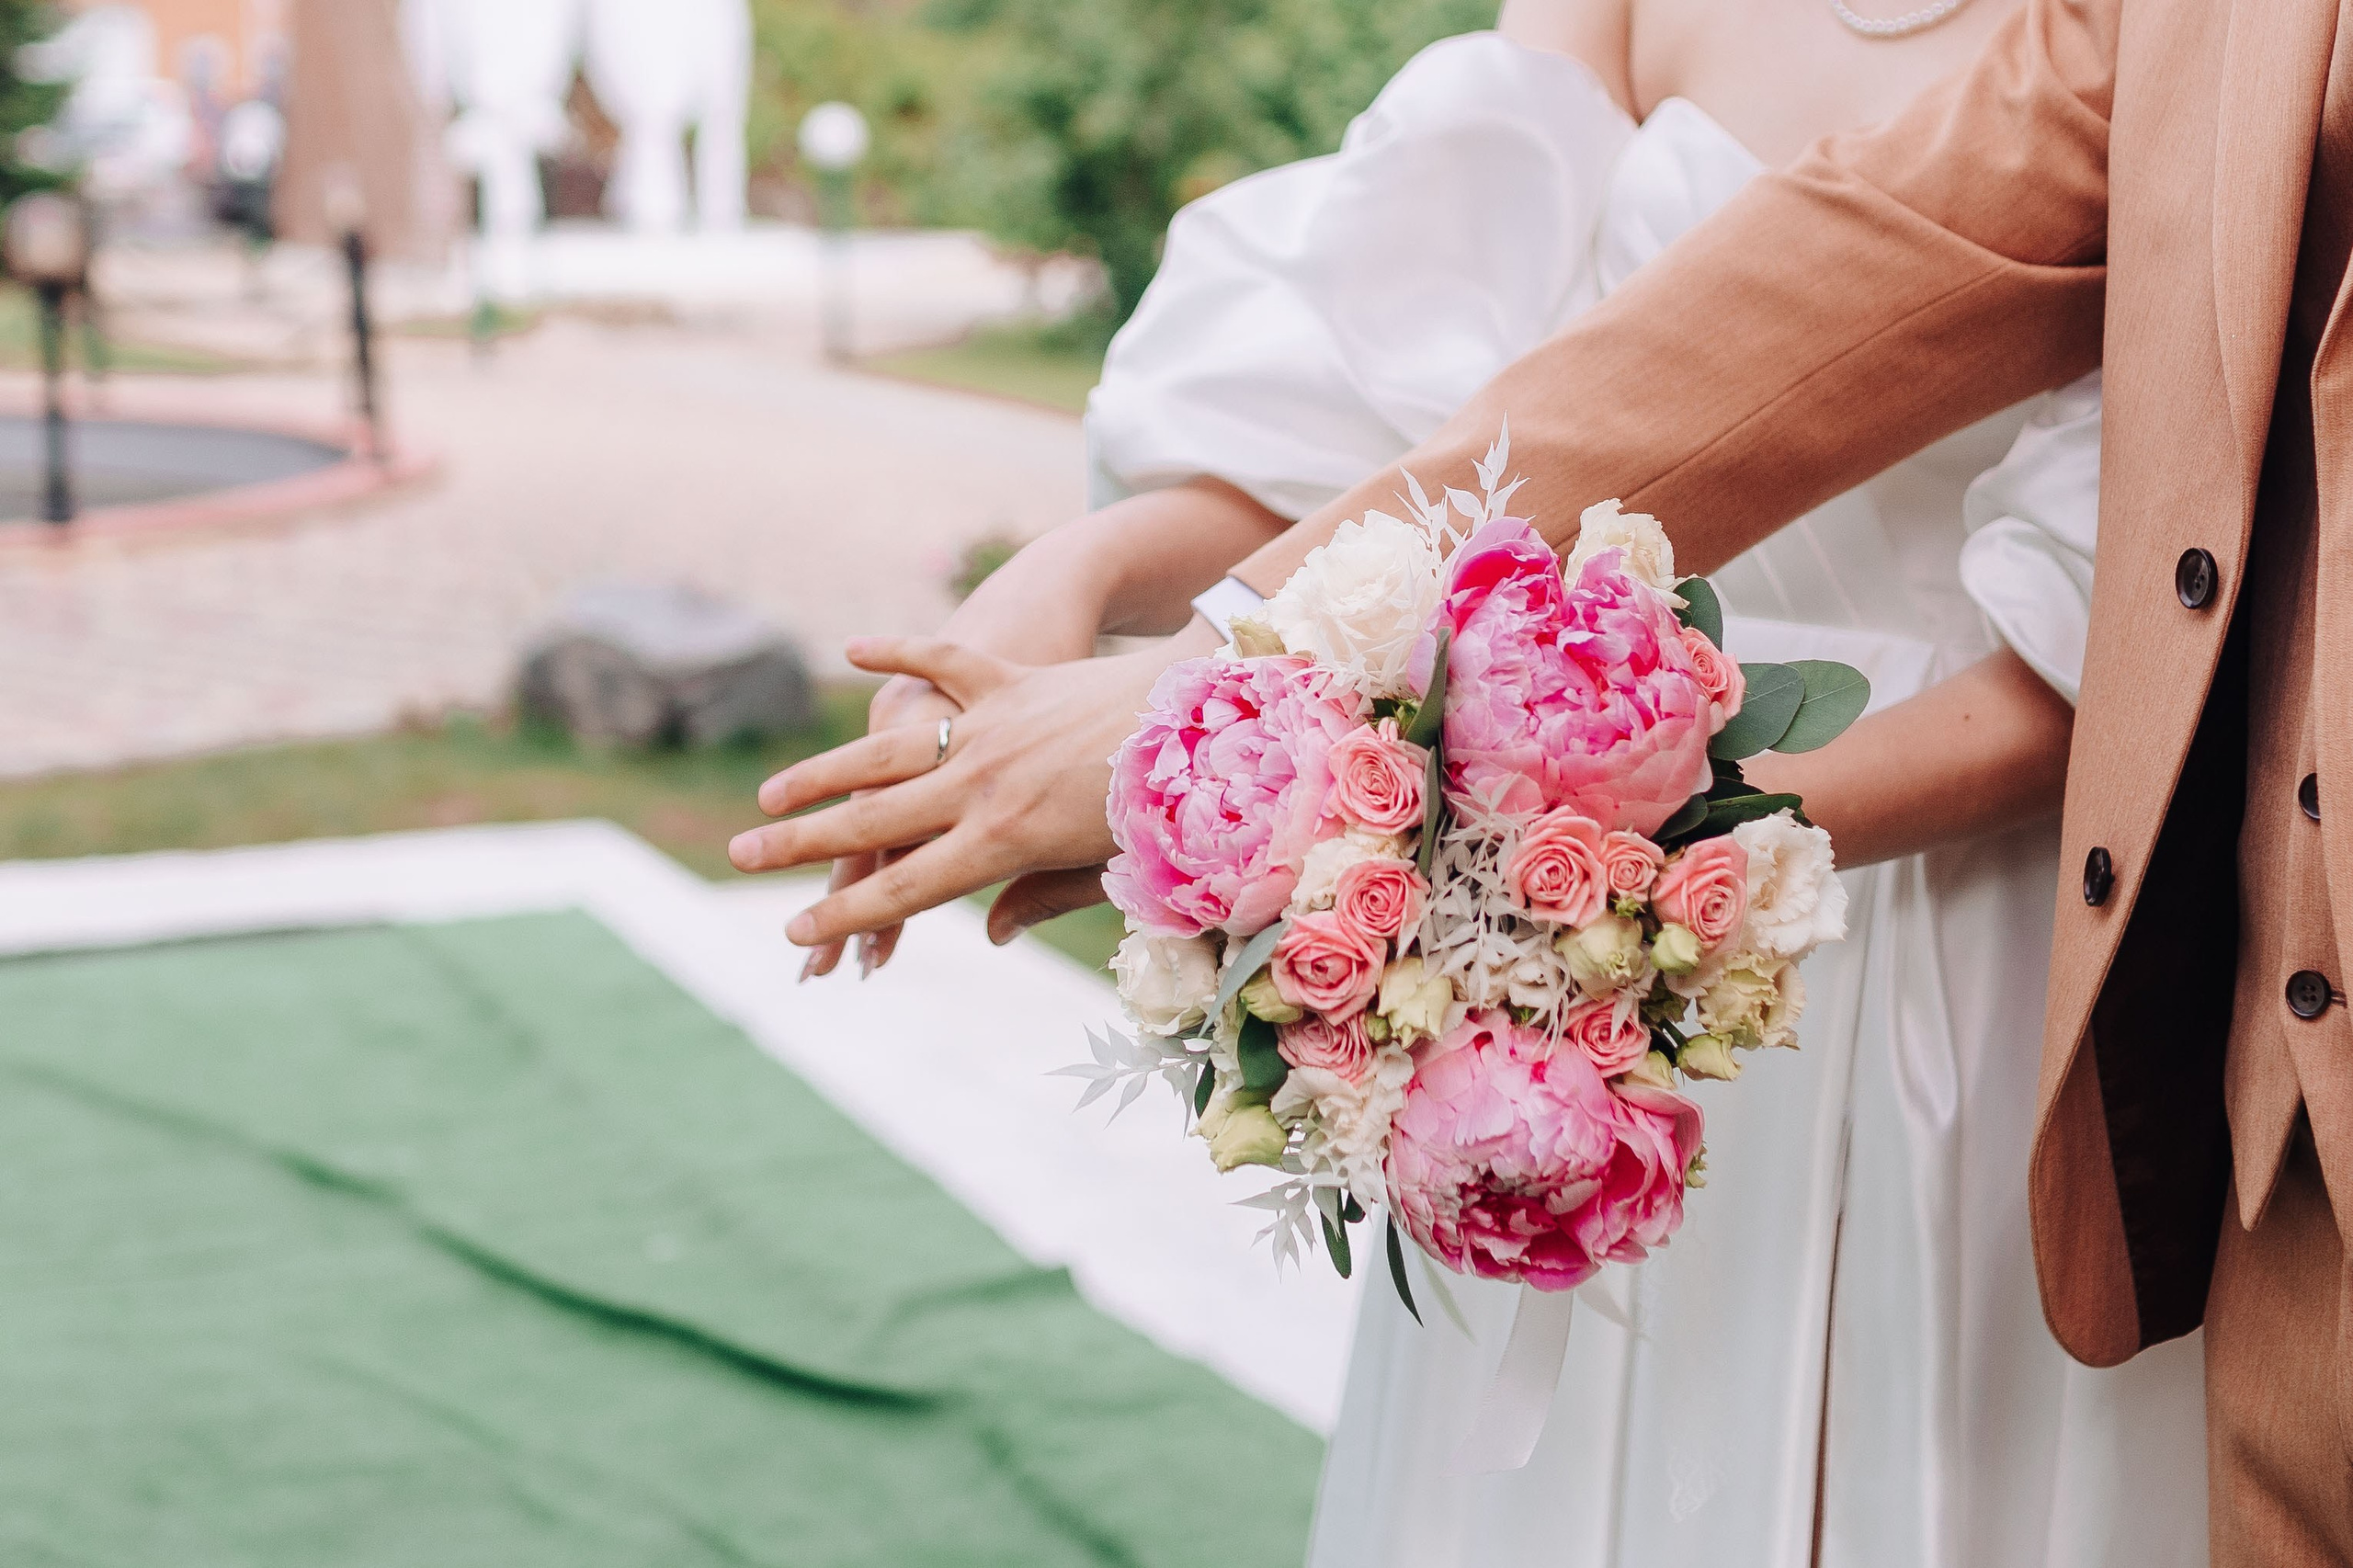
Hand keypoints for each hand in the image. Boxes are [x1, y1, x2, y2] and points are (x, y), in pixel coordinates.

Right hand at [729, 632, 1196, 950]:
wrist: (1212, 720)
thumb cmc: (1170, 811)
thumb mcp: (1107, 871)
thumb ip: (1041, 899)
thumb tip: (989, 935)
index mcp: (1005, 841)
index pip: (905, 888)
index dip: (845, 913)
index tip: (794, 930)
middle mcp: (983, 783)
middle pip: (873, 822)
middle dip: (801, 846)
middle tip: (741, 858)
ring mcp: (990, 725)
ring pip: (886, 751)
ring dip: (823, 771)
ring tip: (772, 794)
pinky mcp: (1009, 677)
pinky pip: (943, 658)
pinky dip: (899, 651)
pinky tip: (852, 650)